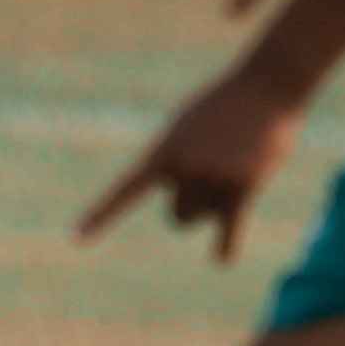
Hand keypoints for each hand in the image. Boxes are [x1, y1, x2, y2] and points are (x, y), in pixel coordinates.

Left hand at [81, 64, 303, 261]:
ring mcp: (213, 177)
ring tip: (239, 167)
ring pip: (207, 216)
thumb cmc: (226, 102)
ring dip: (220, 203)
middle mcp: (184, 168)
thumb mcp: (189, 126)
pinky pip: (231, 226)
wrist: (267, 85)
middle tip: (216, 172)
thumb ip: (180, 161)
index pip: (126, 190)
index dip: (101, 216)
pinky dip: (226, 245)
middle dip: (193, 206)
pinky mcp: (245, 185)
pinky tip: (220, 260)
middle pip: (179, 215)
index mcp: (163, 152)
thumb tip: (190, 203)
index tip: (77, 239)